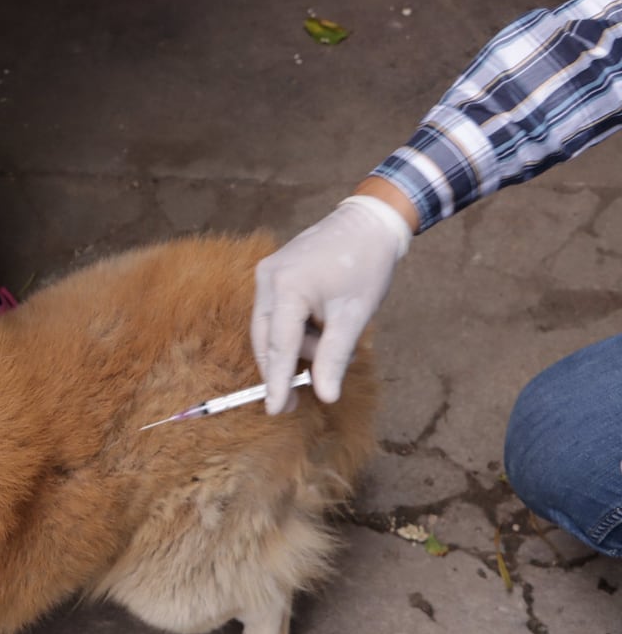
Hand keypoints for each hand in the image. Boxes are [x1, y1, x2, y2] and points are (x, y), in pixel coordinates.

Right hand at [251, 190, 412, 413]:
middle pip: (266, 340)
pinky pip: (274, 314)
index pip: (279, 346)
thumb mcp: (354, 316)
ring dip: (294, 348)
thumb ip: (335, 357)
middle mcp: (267, 279)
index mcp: (287, 287)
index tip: (276, 410)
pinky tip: (318, 332)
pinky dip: (292, 331)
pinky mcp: (271, 273)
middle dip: (283, 369)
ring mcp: (266, 274)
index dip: (277, 382)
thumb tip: (325, 395)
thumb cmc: (364, 265)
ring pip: (269, 329)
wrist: (367, 223)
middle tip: (296, 402)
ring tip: (329, 348)